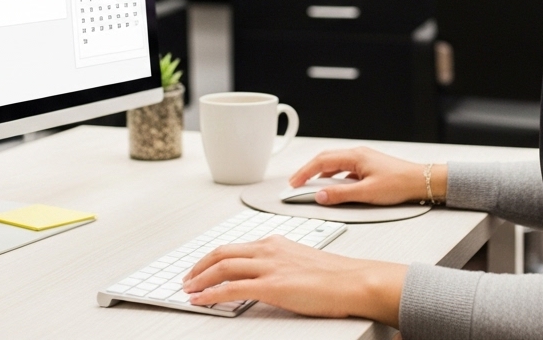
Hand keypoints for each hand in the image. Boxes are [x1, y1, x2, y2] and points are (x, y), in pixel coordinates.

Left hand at [183, 235, 407, 324]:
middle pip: (222, 252)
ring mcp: (269, 266)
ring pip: (222, 267)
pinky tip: (200, 300)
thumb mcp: (302, 261)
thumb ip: (281, 264)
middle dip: (199, 266)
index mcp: (276, 243)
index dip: (213, 258)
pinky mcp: (271, 286)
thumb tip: (267, 277)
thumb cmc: (336, 276)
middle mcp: (269, 249)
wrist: (354, 281)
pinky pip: (231, 288)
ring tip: (188, 289)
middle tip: (188, 278)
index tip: (202, 267)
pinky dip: (210, 294)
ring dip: (200, 279)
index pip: (235, 247)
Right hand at [289, 147, 445, 205]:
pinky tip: (334, 186)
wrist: (420, 181)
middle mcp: (358, 154)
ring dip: (321, 173)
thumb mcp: (366, 193)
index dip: (305, 172)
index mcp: (355, 156)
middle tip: (296, 183)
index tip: (293, 183)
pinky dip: (333, 176)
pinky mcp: (368, 166)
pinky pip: (344, 169)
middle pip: (325, 159)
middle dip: (309, 171)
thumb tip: (320, 196)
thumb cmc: (399, 183)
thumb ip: (341, 195)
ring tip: (310, 185)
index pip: (322, 161)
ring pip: (335, 163)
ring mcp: (363, 159)